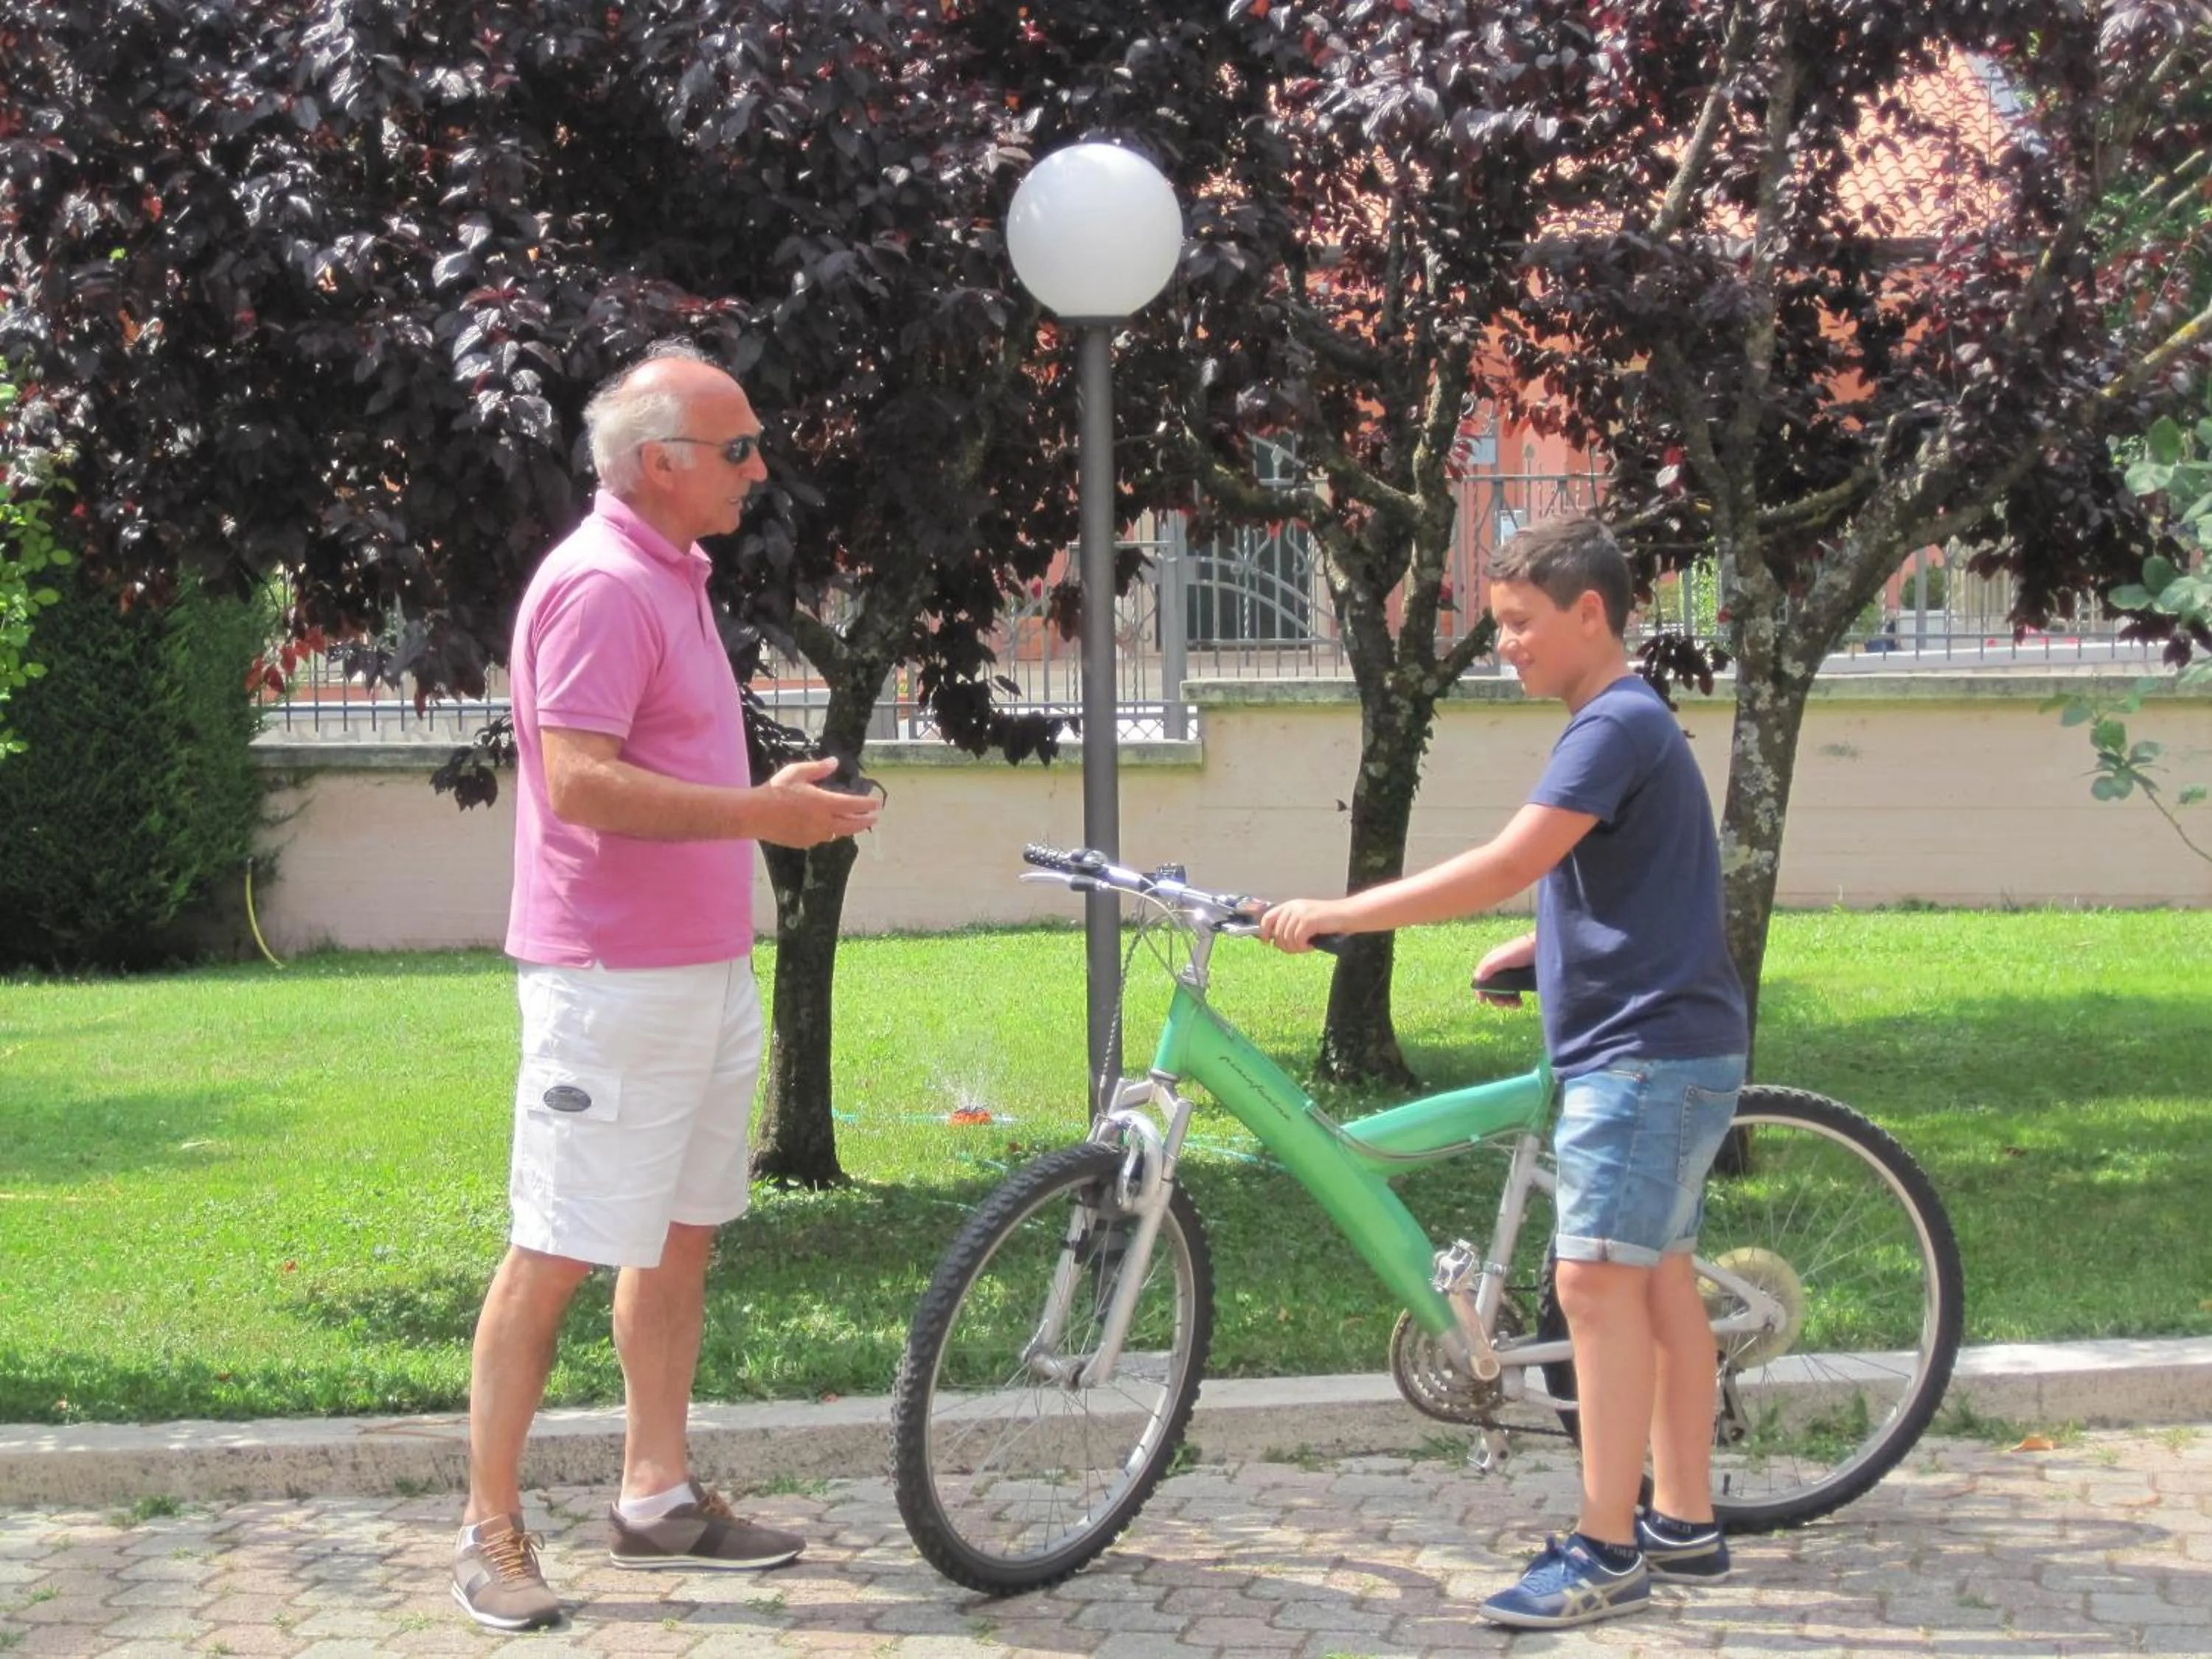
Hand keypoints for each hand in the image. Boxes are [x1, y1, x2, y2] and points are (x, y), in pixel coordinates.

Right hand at [755, 757, 880, 847]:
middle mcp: (823, 821)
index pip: (853, 805)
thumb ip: (818, 768)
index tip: (876, 803)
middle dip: (865, 821)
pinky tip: (829, 828)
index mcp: (824, 803)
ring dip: (848, 828)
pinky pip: (822, 838)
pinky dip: (830, 832)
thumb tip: (835, 762)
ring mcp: (814, 835)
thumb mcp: (797, 772)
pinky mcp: (804, 842)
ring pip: (838, 833)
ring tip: (854, 823)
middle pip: (851, 824)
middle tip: (874, 818)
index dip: (867, 804)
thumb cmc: (776, 790)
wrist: (755, 814)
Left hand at [1258, 898, 1346, 953]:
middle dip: (1285, 946)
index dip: (1263, 932)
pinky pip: (1297, 940)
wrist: (1348, 915)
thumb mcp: (1306, 919)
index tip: (1266, 943)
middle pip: (1277, 933)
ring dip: (1296, 948)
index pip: (1267, 918)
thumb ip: (1291, 926)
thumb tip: (1275, 942)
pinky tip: (1311, 946)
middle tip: (1298, 949)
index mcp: (1290, 905)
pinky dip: (1303, 947)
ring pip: (1287, 939)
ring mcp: (1300, 913)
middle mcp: (1293, 907)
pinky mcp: (1308, 920)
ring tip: (1306, 947)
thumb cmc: (1329, 921)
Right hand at [1472, 933, 1535, 1005]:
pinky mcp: (1520, 979)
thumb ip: (1489, 967)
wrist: (1544, 948)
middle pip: (1491, 989)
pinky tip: (1520, 1003)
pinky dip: (1514, 999)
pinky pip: (1512, 993)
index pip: (1480, 979)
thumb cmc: (1520, 951)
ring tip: (1516, 1005)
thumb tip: (1477, 979)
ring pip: (1502, 992)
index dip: (1479, 991)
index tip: (1483, 1002)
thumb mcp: (1502, 958)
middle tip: (1505, 1003)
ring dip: (1506, 1001)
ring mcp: (1509, 975)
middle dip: (1496, 998)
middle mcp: (1498, 969)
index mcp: (1491, 963)